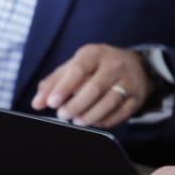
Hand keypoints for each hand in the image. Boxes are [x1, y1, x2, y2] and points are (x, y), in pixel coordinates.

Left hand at [31, 43, 151, 127]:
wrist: (136, 66)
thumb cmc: (98, 67)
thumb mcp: (76, 66)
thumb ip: (54, 83)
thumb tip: (37, 103)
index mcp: (95, 53)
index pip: (79, 69)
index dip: (64, 87)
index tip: (52, 102)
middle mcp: (114, 65)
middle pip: (94, 88)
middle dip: (75, 105)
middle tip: (63, 115)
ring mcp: (128, 81)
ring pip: (109, 102)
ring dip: (89, 116)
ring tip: (77, 120)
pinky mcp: (137, 97)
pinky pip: (121, 113)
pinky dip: (105, 121)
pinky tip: (95, 121)